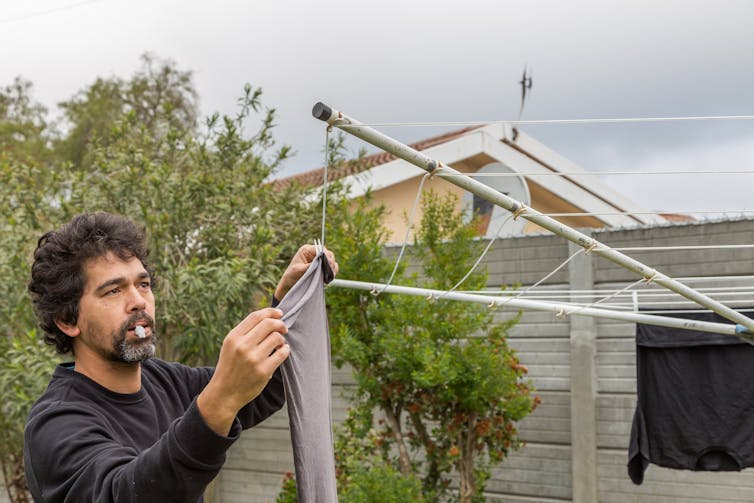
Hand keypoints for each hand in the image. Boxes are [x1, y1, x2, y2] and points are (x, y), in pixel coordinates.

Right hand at [197, 307, 288, 434]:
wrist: (224, 394)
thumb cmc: (230, 367)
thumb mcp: (230, 346)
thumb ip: (245, 332)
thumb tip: (269, 317)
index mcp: (233, 337)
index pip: (255, 316)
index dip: (270, 312)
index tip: (279, 313)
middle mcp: (242, 346)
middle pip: (268, 324)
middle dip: (280, 324)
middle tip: (284, 329)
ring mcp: (253, 358)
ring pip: (277, 337)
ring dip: (282, 339)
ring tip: (280, 344)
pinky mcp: (263, 371)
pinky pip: (282, 353)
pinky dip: (286, 350)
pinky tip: (283, 351)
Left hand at [274, 244, 337, 300]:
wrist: (290, 285)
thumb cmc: (291, 275)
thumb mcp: (298, 270)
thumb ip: (309, 265)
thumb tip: (320, 262)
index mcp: (307, 250)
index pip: (320, 248)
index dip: (326, 254)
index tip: (329, 262)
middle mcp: (314, 254)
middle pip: (328, 254)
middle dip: (330, 261)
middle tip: (330, 270)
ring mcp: (319, 261)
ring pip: (331, 261)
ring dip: (332, 268)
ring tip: (331, 275)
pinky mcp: (323, 268)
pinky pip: (332, 268)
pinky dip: (333, 272)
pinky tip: (329, 277)